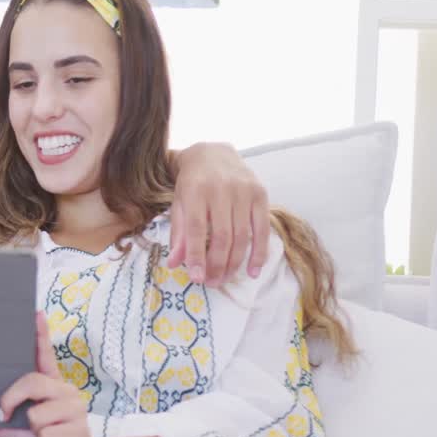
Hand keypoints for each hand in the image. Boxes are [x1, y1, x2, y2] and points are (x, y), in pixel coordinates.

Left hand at [0, 314, 99, 436]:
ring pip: (36, 416)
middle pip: (32, 382)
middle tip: (6, 414)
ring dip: (34, 433)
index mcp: (51, 386)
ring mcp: (76, 410)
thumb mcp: (14, 431)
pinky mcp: (81, 432)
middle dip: (12, 400)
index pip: (45, 356)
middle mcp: (66, 392)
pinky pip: (47, 435)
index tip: (35, 313)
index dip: (40, 335)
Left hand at [168, 142, 269, 285]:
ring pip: (242, 236)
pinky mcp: (260, 194)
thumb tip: (174, 264)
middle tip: (212, 283)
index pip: (196, 228)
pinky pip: (262, 229)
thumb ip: (178, 233)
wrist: (213, 154)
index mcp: (195, 190)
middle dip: (217, 264)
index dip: (197, 255)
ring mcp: (244, 191)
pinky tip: (252, 271)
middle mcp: (221, 190)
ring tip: (224, 279)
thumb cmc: (192, 183)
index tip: (196, 278)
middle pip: (222, 236)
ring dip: (234, 263)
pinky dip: (259, 253)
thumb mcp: (179, 203)